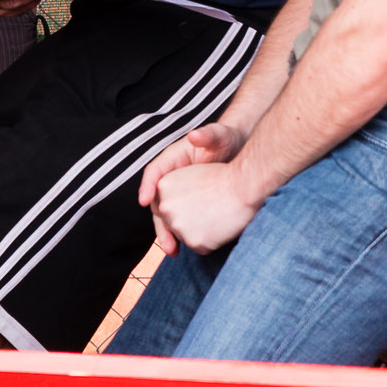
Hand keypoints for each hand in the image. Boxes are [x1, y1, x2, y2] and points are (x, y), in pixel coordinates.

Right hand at [138, 122, 244, 254]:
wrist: (241, 152)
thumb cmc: (228, 140)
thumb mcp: (219, 135)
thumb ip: (208, 135)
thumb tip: (195, 136)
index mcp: (172, 159)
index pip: (153, 172)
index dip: (146, 186)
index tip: (144, 200)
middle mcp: (171, 177)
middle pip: (157, 201)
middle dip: (159, 222)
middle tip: (165, 240)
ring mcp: (179, 191)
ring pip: (166, 214)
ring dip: (167, 233)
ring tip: (173, 250)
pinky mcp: (190, 202)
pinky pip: (179, 218)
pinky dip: (180, 233)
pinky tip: (185, 247)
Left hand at [151, 161, 263, 256]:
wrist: (243, 186)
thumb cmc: (224, 179)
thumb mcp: (189, 176)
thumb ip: (175, 193)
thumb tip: (171, 212)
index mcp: (162, 188)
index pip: (167, 208)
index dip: (184, 209)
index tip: (198, 208)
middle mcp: (165, 208)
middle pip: (174, 225)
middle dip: (190, 222)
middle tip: (211, 211)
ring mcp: (178, 226)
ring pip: (186, 238)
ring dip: (201, 233)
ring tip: (218, 216)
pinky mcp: (193, 242)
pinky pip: (201, 248)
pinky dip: (212, 242)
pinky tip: (222, 226)